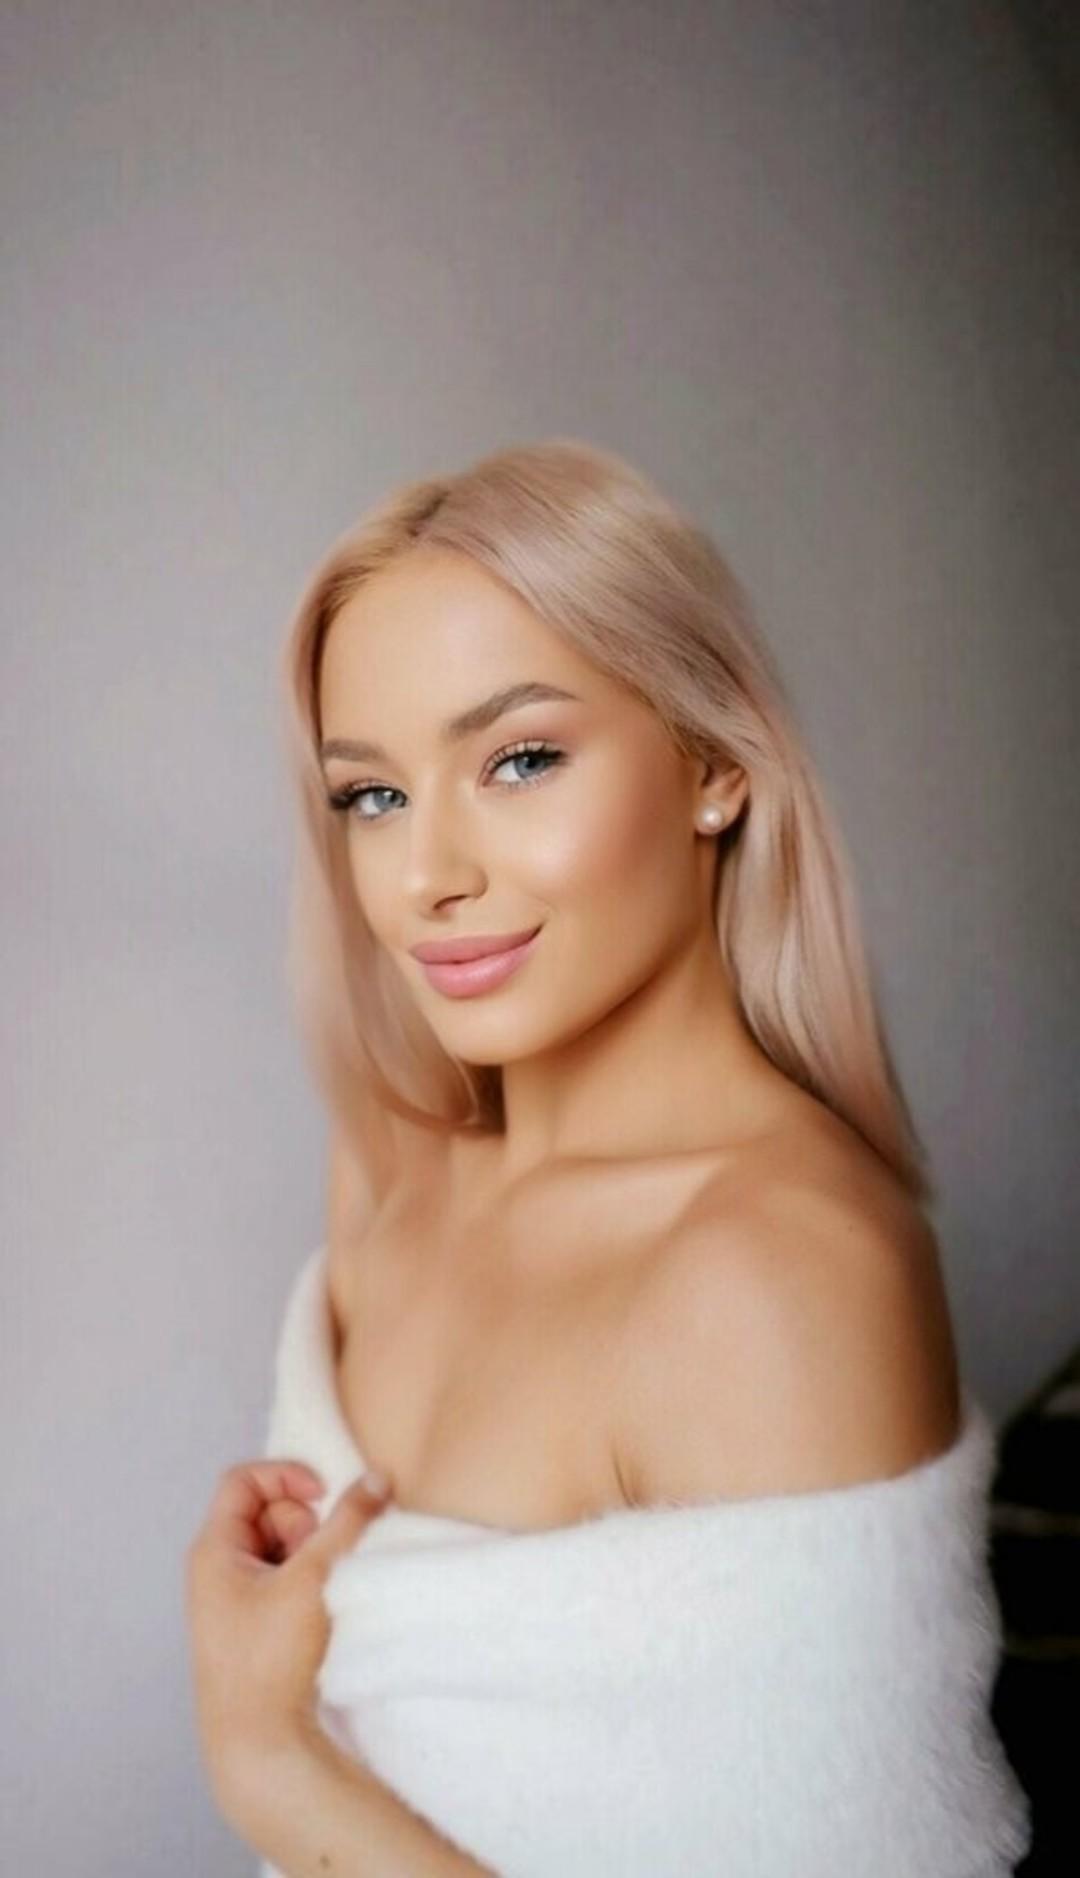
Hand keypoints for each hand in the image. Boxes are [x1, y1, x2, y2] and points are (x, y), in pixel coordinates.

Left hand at [184, 1458, 393, 1816]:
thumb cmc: (270, 1659)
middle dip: (305, 1526)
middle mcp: (215, 1570)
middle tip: (322, 1559)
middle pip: (266, 1513)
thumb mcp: (313, 1579)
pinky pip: (282, 1580)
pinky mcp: (251, 1627)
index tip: (324, 1496)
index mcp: (213, 1550)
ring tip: (322, 1590)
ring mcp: (232, 1600)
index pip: (243, 1481)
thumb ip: (347, 1523)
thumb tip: (377, 1478)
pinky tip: (320, 1610)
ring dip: (310, 1556)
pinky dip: (306, 1582)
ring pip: (280, 1548)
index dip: (286, 1475)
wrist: (257, 1744)